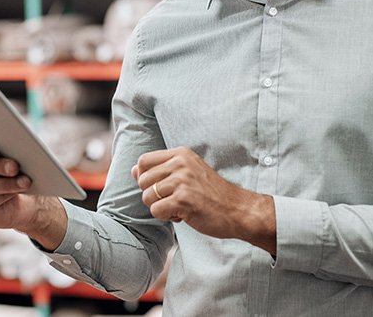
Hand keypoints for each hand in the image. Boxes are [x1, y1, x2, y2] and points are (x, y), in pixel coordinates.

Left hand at [133, 147, 275, 253]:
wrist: (238, 210)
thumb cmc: (212, 194)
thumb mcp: (189, 172)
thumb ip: (161, 170)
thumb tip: (133, 171)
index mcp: (181, 154)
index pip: (143, 161)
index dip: (145, 177)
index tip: (160, 188)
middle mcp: (180, 163)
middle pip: (142, 180)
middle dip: (152, 196)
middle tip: (173, 200)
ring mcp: (182, 181)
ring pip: (147, 197)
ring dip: (160, 207)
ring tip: (179, 207)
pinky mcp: (183, 200)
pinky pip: (156, 211)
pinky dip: (166, 217)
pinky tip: (183, 215)